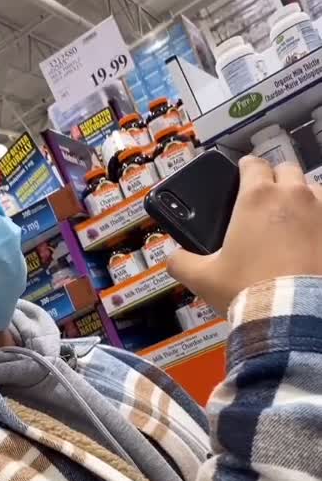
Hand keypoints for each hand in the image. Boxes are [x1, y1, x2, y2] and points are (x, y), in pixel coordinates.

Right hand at [167, 156, 321, 315]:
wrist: (291, 316)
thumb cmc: (248, 291)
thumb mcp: (203, 279)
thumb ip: (181, 262)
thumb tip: (174, 258)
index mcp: (257, 197)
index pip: (252, 164)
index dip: (245, 169)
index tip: (242, 177)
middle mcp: (292, 195)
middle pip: (286, 169)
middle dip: (276, 180)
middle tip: (266, 202)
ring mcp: (321, 210)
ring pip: (313, 189)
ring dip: (302, 198)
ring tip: (292, 222)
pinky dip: (319, 222)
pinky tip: (311, 239)